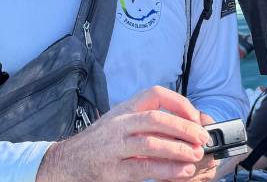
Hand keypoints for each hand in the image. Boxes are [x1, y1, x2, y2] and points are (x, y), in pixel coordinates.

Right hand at [38, 86, 209, 181]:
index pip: (155, 94)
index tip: (194, 115)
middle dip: (184, 128)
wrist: (64, 164)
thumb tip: (183, 126)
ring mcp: (114, 147)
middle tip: (202, 137)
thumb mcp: (118, 124)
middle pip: (156, 118)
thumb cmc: (97, 144)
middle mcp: (119, 124)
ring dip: (178, 149)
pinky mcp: (112, 171)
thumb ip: (144, 122)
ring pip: (151, 143)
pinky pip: (144, 168)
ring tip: (196, 155)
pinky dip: (167, 170)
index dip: (179, 102)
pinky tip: (182, 172)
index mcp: (124, 110)